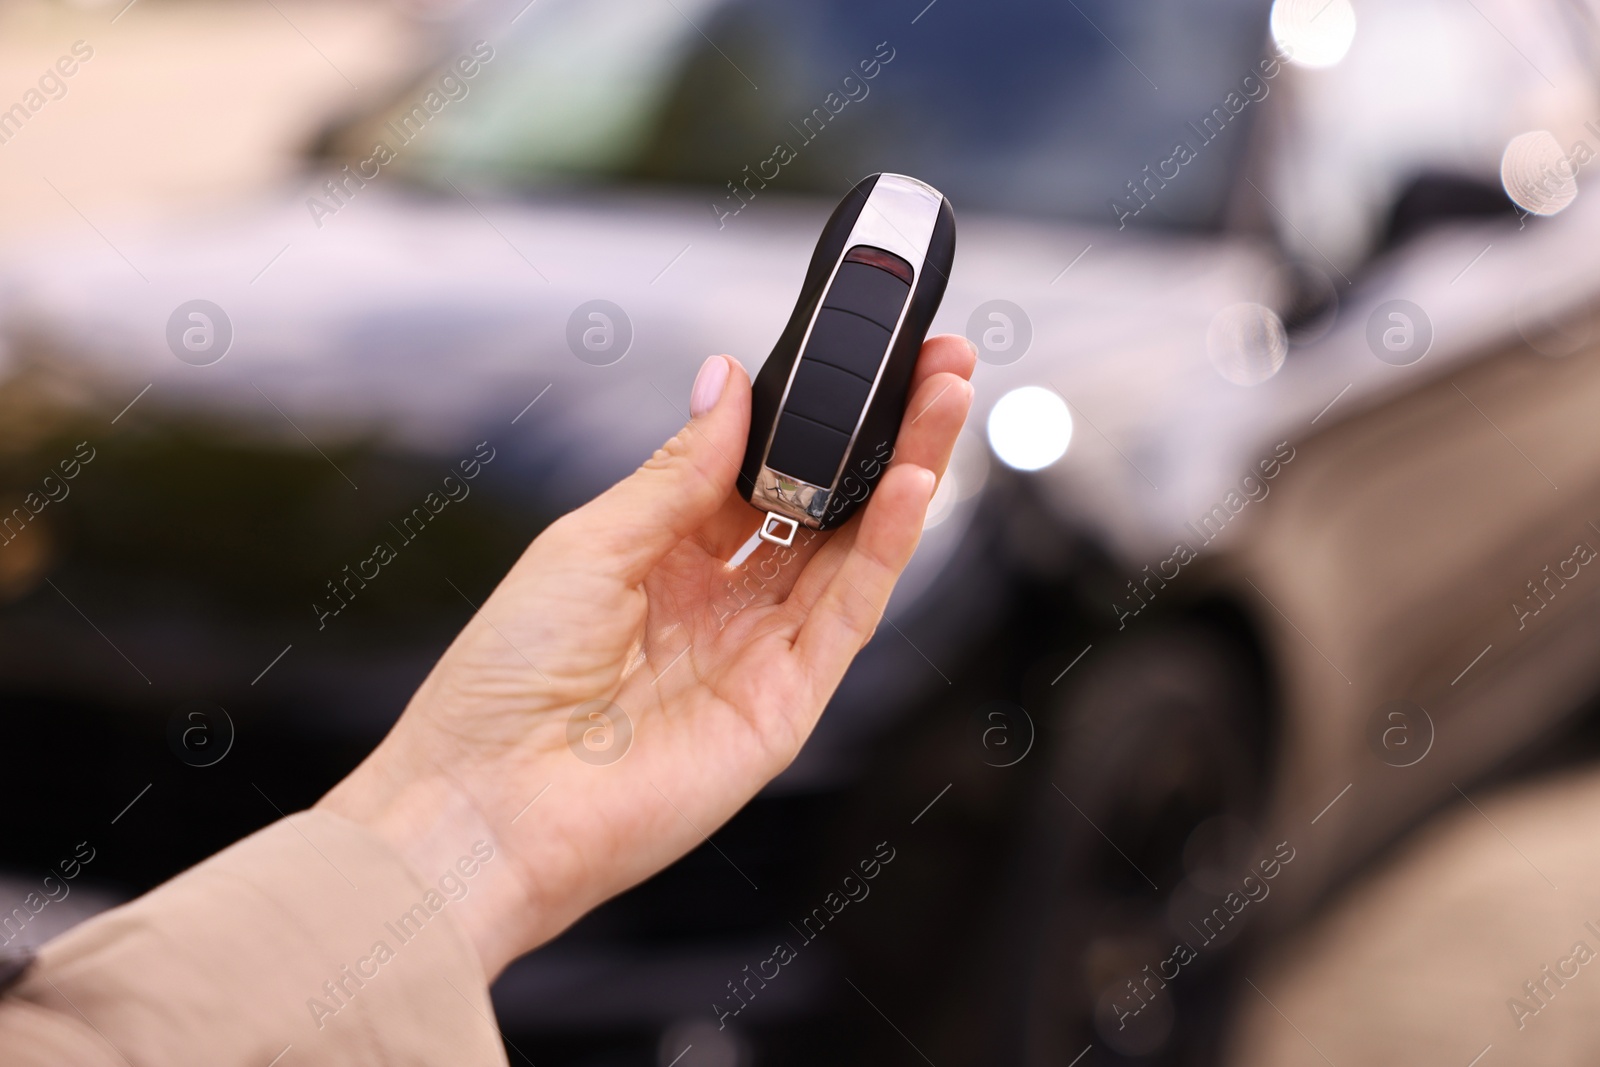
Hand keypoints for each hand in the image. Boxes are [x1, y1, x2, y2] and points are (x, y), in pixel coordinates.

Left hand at [318, 335, 976, 977]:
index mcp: (664, 556)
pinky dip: (887, 548)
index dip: (810, 416)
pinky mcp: (787, 703)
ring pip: (853, 549)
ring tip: (946, 397)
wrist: (487, 803)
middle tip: (934, 362)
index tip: (851, 355)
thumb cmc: (503, 680)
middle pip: (822, 504)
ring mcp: (758, 652)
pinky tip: (910, 483)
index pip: (761, 471)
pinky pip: (849, 614)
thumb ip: (676, 471)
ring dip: (905, 473)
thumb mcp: (588, 544)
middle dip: (880, 432)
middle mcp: (720, 602)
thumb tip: (729, 383)